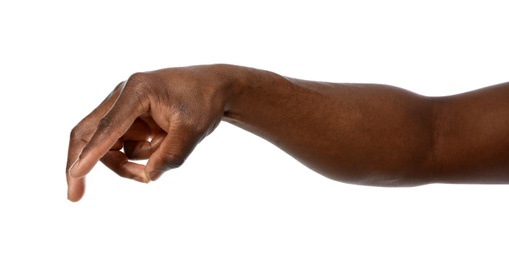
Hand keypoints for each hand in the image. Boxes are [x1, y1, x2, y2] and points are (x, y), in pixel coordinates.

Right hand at [66, 65, 233, 201]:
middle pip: (90, 133)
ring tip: (160, 157)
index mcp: (137, 91)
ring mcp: (124, 107)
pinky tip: (162, 144)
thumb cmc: (204, 102)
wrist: (214, 88)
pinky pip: (125, 146)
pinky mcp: (129, 119)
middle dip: (84, 162)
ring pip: (110, 147)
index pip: (108, 127)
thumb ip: (171, 156)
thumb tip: (148, 176)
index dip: (92, 153)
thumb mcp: (193, 131)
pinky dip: (139, 156)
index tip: (75, 173)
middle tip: (75, 196)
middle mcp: (123, 96)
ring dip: (128, 163)